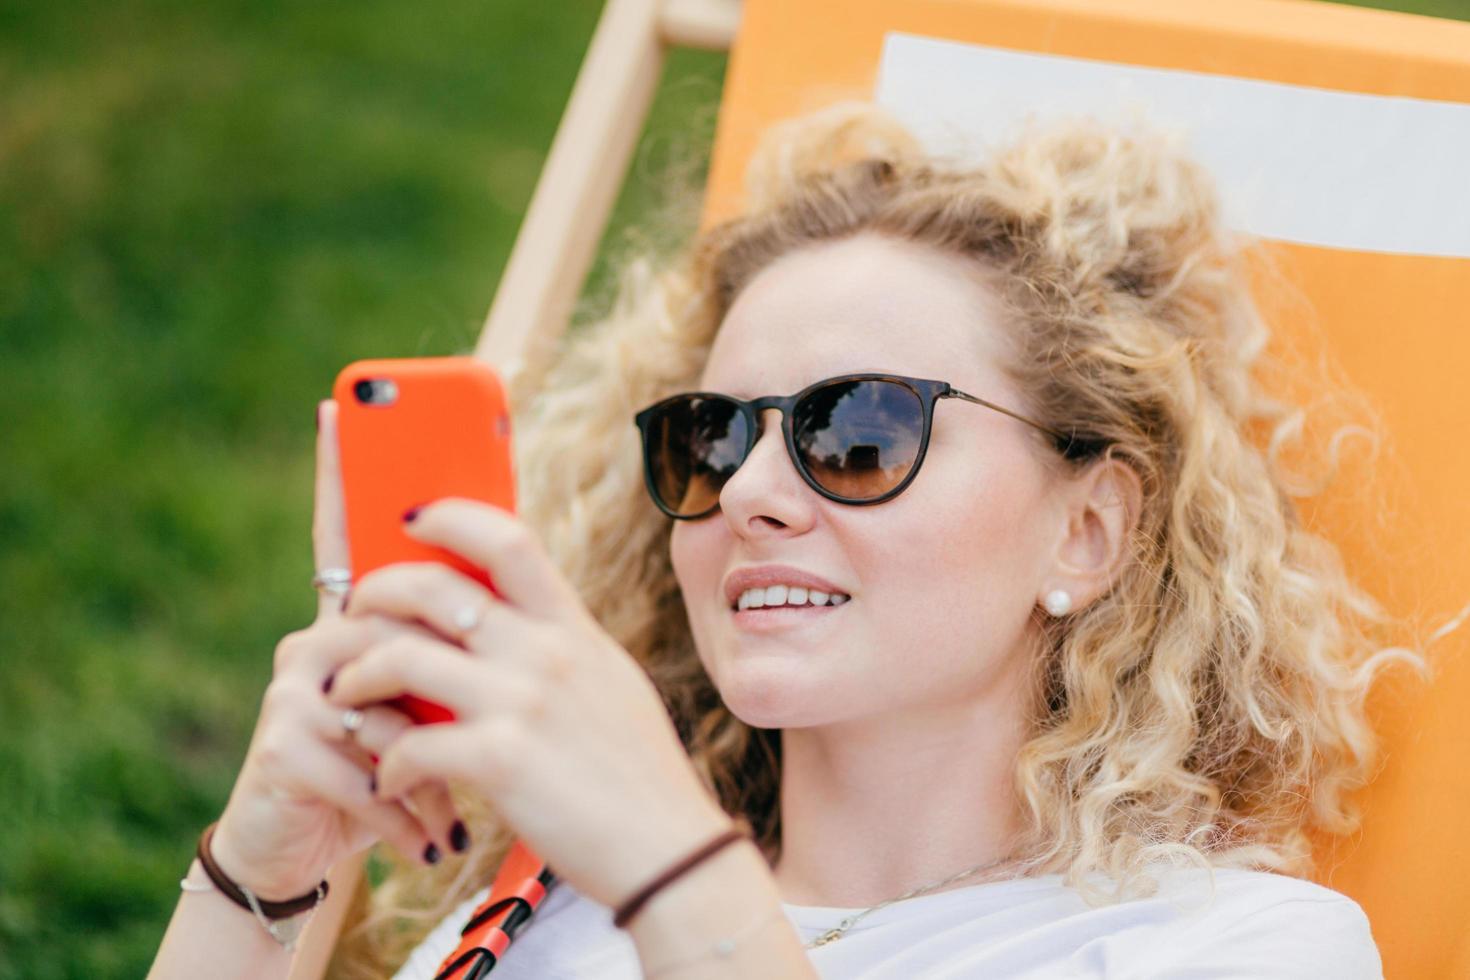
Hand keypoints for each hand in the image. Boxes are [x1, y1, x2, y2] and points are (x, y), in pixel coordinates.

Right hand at [208, 401, 464, 899]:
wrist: (327, 859)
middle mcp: (317, 640)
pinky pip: (369, 765)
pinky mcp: (281, 747)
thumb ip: (453, 650)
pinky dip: (409, 811)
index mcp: (359, 623)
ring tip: (451, 815)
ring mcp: (293, 689)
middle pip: (390, 624)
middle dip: (441, 689)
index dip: (342, 472)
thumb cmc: (393, 771)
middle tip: (481, 734)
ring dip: (431, 769)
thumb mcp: (433, 706)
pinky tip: (425, 842)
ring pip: (387, 700)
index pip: (350, 536)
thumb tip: (508, 591)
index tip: (337, 406)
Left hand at [324, 498, 734, 909]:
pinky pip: (410, 745)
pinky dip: (385, 764)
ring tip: (343, 697)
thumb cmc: (640, 775)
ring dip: (356, 675)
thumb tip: (515, 618)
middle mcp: (546, 652)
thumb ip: (561, 646)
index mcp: (573, 628)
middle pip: (434, 587)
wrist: (670, 850)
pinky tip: (386, 780)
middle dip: (374, 594)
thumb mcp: (611, 684)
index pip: (507, 539)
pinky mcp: (500, 761)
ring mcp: (522, 703)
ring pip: (402, 657)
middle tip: (350, 615)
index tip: (411, 520)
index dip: (450, 518)